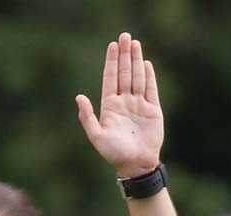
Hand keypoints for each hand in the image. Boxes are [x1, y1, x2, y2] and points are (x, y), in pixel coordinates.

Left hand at [75, 33, 163, 178]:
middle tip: (125, 36)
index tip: (112, 46)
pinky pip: (151, 89)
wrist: (136, 164)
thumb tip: (78, 97)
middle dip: (124, 55)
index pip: (110, 79)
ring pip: (137, 77)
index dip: (111, 62)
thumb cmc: (114, 153)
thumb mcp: (97, 136)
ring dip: (136, 60)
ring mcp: (138, 105)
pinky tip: (146, 63)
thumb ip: (87, 117)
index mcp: (110, 107)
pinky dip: (149, 76)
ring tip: (135, 43)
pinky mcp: (152, 110)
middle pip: (124, 73)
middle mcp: (124, 103)